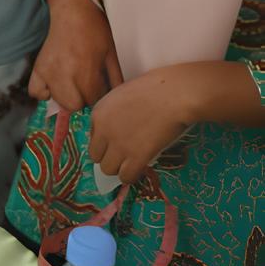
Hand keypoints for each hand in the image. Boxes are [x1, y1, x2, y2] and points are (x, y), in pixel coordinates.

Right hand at [28, 0, 122, 110]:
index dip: (98, 97)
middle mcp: (64, 75)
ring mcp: (48, 72)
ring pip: (57, 100)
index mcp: (85, 73)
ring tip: (72, 83)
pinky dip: (45, 92)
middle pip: (73, 105)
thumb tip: (114, 100)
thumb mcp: (111, 56)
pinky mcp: (37, 68)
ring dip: (66, 96)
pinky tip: (54, 84)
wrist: (73, 10)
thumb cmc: (96, 30)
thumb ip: (114, 80)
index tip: (100, 89)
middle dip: (82, 99)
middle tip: (87, 86)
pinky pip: (36, 92)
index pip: (92, 101)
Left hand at [89, 67, 189, 183]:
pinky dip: (131, 176)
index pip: (92, 138)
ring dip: (119, 168)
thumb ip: (114, 113)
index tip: (118, 142)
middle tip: (124, 155)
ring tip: (132, 163)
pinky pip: (126, 176)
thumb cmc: (155, 89)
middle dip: (109, 157)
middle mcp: (103, 131)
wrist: (173, 94)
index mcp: (98, 113)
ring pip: (108, 169)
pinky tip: (140, 170)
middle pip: (96, 156)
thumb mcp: (123, 95)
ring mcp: (119, 145)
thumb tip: (118, 128)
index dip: (106, 142)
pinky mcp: (137, 156)